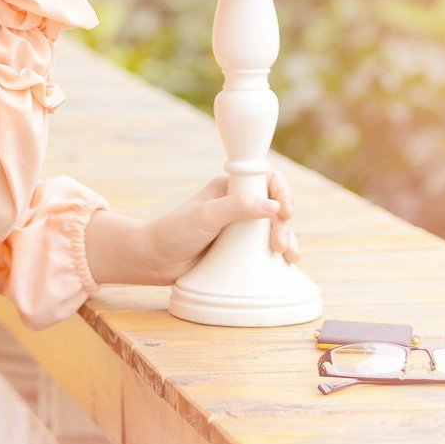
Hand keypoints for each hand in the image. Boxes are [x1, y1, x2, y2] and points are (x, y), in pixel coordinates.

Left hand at [145, 171, 298, 284]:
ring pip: (275, 227)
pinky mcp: (240, 249)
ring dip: (287, 238)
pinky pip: (266, 247)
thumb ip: (237, 206)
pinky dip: (279, 253)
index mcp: (230, 187)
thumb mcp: (205, 216)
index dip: (282, 193)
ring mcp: (241, 227)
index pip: (267, 180)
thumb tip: (273, 206)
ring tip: (289, 256)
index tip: (285, 212)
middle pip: (275, 205)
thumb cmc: (175, 232)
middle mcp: (238, 204)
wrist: (155, 261)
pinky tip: (287, 263)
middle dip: (284, 223)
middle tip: (279, 245)